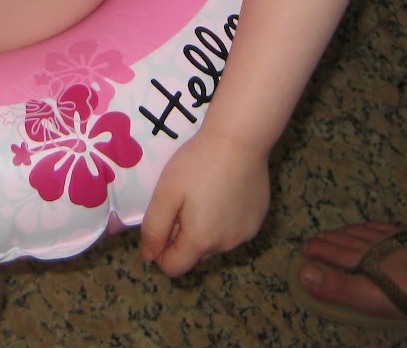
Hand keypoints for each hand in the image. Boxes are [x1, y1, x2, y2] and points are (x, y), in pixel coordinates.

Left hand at [138, 129, 270, 276]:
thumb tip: (148, 256)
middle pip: (194, 253)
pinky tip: (224, 190)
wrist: (240, 138)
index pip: (173, 267)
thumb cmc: (198, 163)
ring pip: (215, 241)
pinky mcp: (258, 219)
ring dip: (205, 226)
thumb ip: (154, 228)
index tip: (163, 222)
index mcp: (201, 241)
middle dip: (184, 234)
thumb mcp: (166, 193)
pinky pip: (233, 228)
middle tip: (184, 199)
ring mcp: (245, 233)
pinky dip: (225, 217)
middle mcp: (226, 245)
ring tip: (205, 192)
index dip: (161, 250)